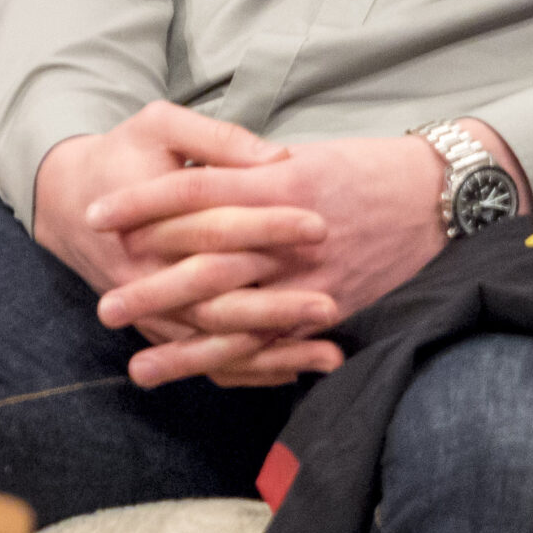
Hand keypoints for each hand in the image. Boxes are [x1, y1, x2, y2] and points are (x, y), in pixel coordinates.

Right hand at [33, 103, 333, 366]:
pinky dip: (251, 371)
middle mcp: (143, 273)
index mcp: (144, 218)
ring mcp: (149, 309)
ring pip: (213, 342)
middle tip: (332, 303)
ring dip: (272, 352)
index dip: (266, 224)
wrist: (69, 203)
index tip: (319, 223)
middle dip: (277, 306)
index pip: (213, 225)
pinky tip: (297, 370)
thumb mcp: (160, 125)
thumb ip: (217, 139)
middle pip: (215, 299)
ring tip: (330, 354)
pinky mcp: (158, 329)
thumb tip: (280, 158)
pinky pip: (205, 361)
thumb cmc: (125, 156)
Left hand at [90, 124, 522, 387]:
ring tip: (139, 366)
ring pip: (238, 320)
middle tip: (104, 305)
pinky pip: (278, 346)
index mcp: (274, 182)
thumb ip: (245, 170)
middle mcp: (288, 234)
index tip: (94, 214)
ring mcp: (311, 278)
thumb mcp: (299, 154)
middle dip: (151, 288)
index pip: (192, 192)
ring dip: (186, 346)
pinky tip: (204, 378)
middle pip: (206, 264)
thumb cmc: (362, 167)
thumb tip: (191, 184)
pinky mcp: (332, 309)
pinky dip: (240, 364)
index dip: (140, 203)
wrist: (438, 195)